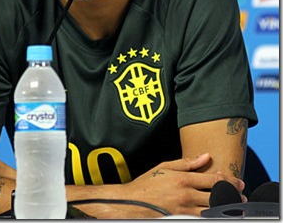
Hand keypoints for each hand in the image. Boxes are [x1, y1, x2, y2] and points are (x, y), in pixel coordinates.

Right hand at [122, 153, 244, 216]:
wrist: (132, 203)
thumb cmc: (147, 185)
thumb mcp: (165, 167)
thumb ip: (187, 163)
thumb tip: (205, 156)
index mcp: (183, 179)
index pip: (214, 179)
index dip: (230, 180)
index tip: (239, 181)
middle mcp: (186, 195)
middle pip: (218, 196)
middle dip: (233, 195)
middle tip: (242, 196)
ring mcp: (185, 211)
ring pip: (213, 210)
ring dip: (226, 207)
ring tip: (235, 206)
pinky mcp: (182, 221)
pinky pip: (203, 219)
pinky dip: (213, 216)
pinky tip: (217, 214)